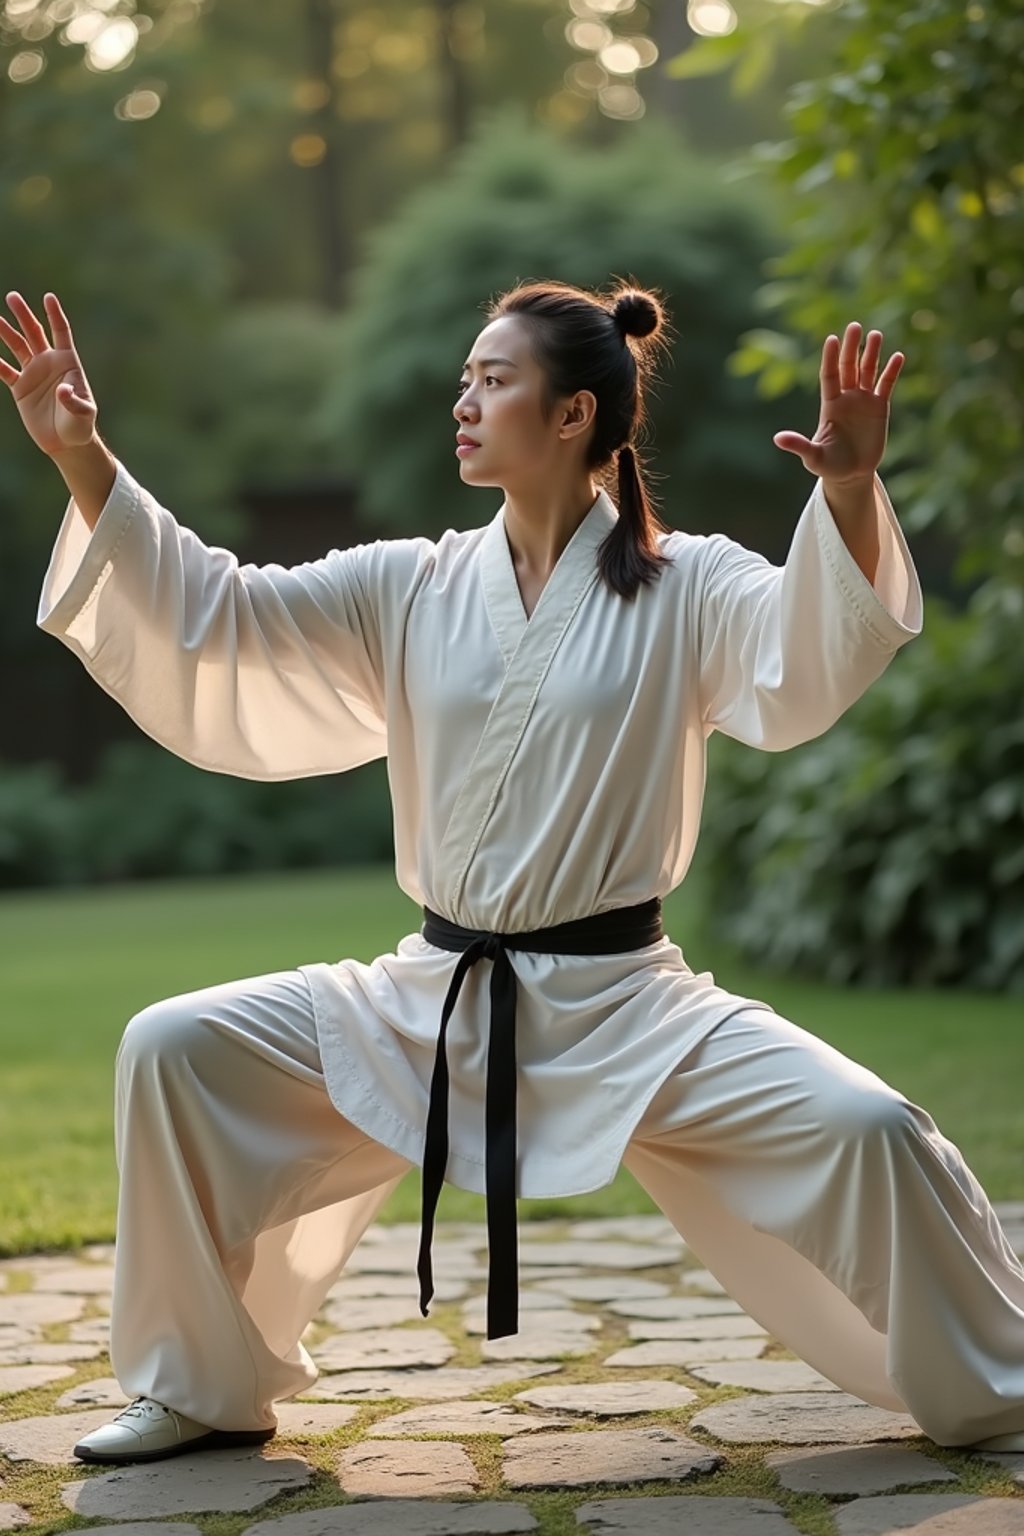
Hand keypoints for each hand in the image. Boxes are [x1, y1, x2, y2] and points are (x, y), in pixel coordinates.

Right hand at [0, 291, 98, 456]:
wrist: (66, 442)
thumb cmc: (81, 426)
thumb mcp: (84, 413)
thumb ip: (74, 401)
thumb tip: (61, 391)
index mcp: (67, 362)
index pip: (61, 332)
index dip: (54, 314)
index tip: (48, 297)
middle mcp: (49, 363)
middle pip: (34, 332)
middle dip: (23, 315)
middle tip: (12, 297)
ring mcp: (33, 374)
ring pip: (17, 346)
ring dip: (5, 332)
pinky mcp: (21, 388)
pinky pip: (4, 371)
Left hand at [773, 322, 904, 484]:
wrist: (851, 475)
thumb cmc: (829, 465)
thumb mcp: (813, 456)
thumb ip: (799, 445)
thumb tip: (777, 438)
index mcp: (830, 405)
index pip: (829, 375)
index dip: (830, 358)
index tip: (832, 339)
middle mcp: (846, 398)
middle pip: (848, 367)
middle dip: (851, 348)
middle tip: (855, 326)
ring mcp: (863, 401)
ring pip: (868, 371)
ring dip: (872, 353)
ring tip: (876, 334)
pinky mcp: (880, 408)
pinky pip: (886, 385)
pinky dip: (892, 371)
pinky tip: (898, 356)